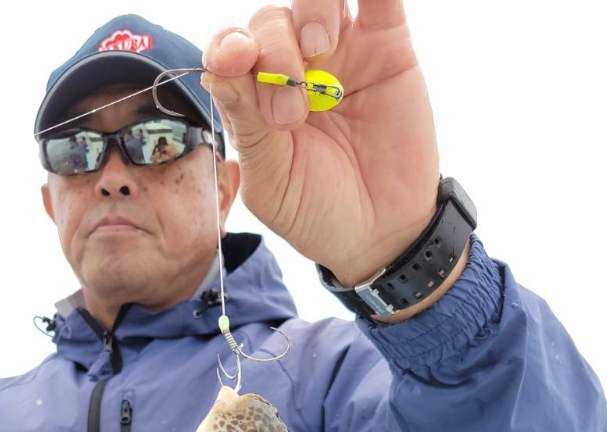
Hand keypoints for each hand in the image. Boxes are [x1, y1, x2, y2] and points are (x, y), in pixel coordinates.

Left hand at [202, 2, 439, 286]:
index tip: (233, 59)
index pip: (229, 53)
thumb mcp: (272, 184)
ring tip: (320, 53)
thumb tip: (220, 70)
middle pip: (268, 22)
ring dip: (311, 11)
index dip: (227, 47)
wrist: (381, 232)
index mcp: (254, 101)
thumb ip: (249, 128)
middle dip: (273, 54)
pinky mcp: (387, 44)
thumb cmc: (317, 213)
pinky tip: (363, 0)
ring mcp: (340, 52)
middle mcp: (292, 68)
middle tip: (290, 114)